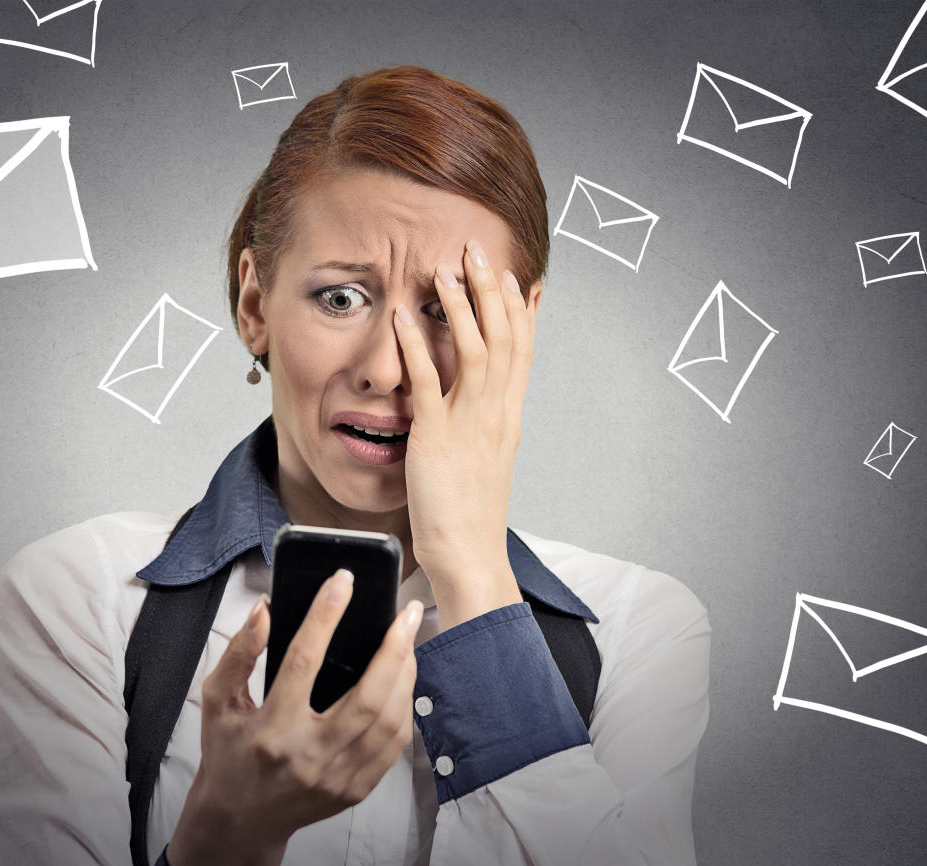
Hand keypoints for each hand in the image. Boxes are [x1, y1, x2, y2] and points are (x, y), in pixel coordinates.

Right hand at [166, 570, 423, 865]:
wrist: (239, 819)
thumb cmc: (228, 755)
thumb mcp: (218, 701)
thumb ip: (239, 653)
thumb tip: (266, 609)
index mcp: (271, 731)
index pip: (304, 661)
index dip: (325, 616)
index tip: (341, 582)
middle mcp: (308, 756)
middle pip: (367, 696)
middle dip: (393, 647)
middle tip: (405, 612)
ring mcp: (337, 778)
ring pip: (389, 720)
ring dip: (405, 674)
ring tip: (406, 641)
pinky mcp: (356, 790)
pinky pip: (394, 744)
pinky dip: (403, 707)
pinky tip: (401, 681)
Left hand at [391, 238, 538, 625]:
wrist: (470, 555)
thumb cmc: (472, 515)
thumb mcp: (487, 460)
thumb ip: (484, 425)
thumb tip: (480, 403)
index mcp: (509, 417)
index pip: (523, 351)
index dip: (520, 309)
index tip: (516, 275)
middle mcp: (497, 413)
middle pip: (505, 338)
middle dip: (492, 290)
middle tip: (479, 249)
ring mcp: (470, 423)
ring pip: (474, 349)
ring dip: (460, 306)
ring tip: (445, 269)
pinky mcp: (436, 437)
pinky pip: (428, 382)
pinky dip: (417, 346)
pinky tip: (404, 318)